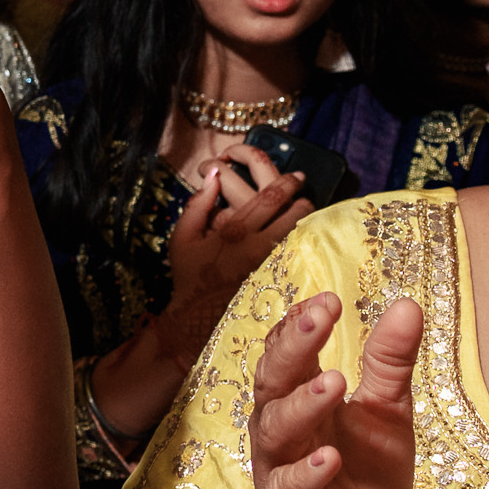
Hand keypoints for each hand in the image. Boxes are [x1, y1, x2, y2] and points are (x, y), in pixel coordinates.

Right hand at [156, 148, 310, 362]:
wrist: (198, 312)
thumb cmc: (190, 272)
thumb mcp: (182, 236)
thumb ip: (197, 204)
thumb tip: (213, 175)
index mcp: (234, 229)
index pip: (269, 198)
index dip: (286, 183)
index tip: (293, 176)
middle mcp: (257, 243)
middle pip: (291, 211)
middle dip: (300, 194)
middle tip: (303, 184)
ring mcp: (270, 261)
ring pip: (299, 230)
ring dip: (305, 214)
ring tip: (305, 205)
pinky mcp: (276, 275)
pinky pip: (297, 248)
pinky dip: (303, 235)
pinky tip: (303, 230)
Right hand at [251, 291, 417, 488]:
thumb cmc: (361, 476)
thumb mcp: (386, 417)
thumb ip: (389, 366)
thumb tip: (407, 303)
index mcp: (300, 400)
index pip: (288, 352)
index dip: (301, 325)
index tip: (328, 299)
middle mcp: (281, 429)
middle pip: (273, 380)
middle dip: (293, 347)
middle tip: (320, 316)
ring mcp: (278, 471)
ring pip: (276, 431)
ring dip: (301, 405)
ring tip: (333, 383)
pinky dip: (306, 474)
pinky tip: (329, 458)